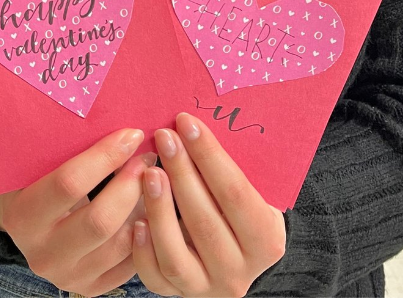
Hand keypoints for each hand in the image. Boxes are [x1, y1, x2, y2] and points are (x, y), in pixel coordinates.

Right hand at [0, 127, 156, 295]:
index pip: (69, 183)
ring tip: (154, 179)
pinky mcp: (92, 286)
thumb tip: (112, 111)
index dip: (106, 156)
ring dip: (146, 206)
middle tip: (150, 158)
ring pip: (123, 242)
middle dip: (133, 183)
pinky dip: (148, 229)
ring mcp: (69, 276)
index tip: (133, 134)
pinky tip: (152, 205)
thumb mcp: (37, 160)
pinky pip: (133, 261)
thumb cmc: (37, 179)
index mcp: (23, 216)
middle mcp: (43, 254)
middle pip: (102, 220)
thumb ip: (65, 143)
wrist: (28, 223)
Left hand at [133, 113, 285, 297]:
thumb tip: (191, 129)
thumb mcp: (249, 195)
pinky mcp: (181, 295)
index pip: (235, 191)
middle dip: (181, 171)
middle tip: (163, 137)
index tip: (186, 123)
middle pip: (204, 219)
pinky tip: (137, 220)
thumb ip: (226, 173)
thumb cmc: (241, 214)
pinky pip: (157, 277)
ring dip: (159, 208)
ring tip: (148, 171)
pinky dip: (144, 249)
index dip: (209, 155)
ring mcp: (209, 287)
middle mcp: (240, 272)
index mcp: (266, 240)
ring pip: (176, 254)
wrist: (239, 257)